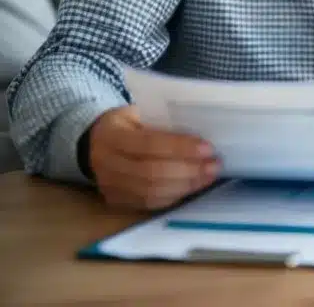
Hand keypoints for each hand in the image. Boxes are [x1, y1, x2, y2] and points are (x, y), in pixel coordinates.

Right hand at [88, 105, 219, 210]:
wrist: (96, 141)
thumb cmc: (128, 123)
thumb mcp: (140, 113)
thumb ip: (163, 122)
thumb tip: (203, 131)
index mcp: (111, 135)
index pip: (148, 144)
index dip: (179, 148)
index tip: (207, 148)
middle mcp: (106, 163)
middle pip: (150, 172)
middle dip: (188, 170)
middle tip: (214, 165)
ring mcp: (109, 186)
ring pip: (151, 192)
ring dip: (186, 185)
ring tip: (209, 175)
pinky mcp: (116, 200)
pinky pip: (149, 203)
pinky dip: (175, 195)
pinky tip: (193, 186)